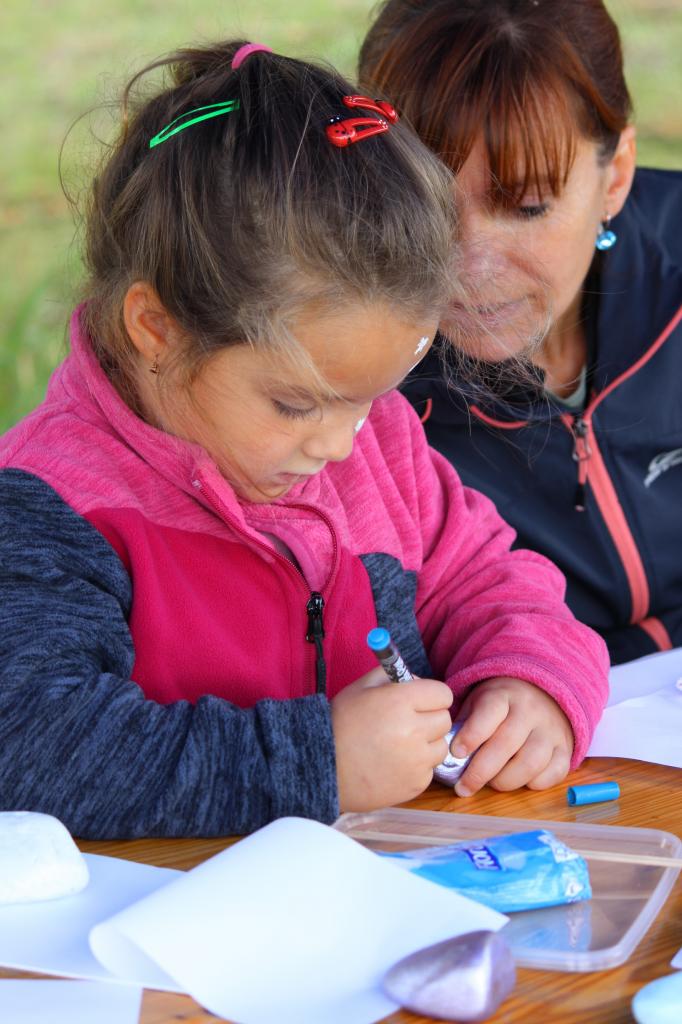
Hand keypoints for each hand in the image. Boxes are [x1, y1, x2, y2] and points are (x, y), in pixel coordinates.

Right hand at [331, 668, 453, 811]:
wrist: (322, 768)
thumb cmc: (339, 724)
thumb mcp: (360, 688)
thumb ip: (390, 675)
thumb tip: (413, 677)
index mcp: (400, 701)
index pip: (443, 694)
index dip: (431, 695)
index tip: (420, 701)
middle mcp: (413, 730)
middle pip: (444, 719)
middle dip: (430, 717)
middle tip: (408, 722)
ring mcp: (417, 761)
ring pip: (441, 745)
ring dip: (427, 743)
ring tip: (400, 745)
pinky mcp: (416, 785)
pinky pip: (429, 769)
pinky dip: (417, 766)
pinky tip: (394, 764)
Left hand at [450, 676, 573, 796]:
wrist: (545, 694)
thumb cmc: (502, 705)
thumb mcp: (480, 702)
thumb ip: (466, 723)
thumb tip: (447, 755)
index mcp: (505, 695)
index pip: (490, 712)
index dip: (472, 734)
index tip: (456, 753)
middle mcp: (531, 711)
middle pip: (507, 743)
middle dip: (481, 771)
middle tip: (463, 786)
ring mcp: (551, 730)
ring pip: (531, 762)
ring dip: (506, 780)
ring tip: (492, 784)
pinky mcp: (565, 749)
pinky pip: (554, 773)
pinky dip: (534, 783)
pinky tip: (519, 781)